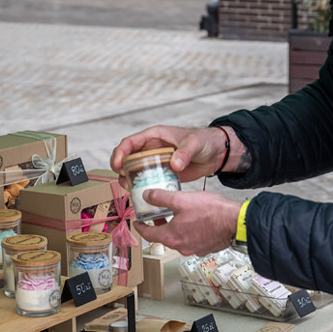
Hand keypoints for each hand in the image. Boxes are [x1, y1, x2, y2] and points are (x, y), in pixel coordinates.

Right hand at [110, 125, 229, 184]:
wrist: (216, 153)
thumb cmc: (204, 141)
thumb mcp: (194, 144)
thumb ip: (185, 153)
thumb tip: (175, 164)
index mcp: (155, 136)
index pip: (130, 142)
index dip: (120, 152)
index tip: (117, 164)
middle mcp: (152, 148)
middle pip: (128, 157)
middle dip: (120, 168)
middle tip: (122, 180)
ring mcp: (156, 161)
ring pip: (135, 170)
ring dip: (128, 178)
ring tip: (128, 188)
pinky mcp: (163, 173)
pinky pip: (148, 179)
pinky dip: (142, 186)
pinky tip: (140, 195)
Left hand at [133, 190, 239, 256]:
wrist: (236, 221)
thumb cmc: (211, 212)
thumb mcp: (181, 199)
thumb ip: (161, 198)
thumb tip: (147, 195)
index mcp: (172, 237)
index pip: (149, 235)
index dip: (140, 227)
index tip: (137, 223)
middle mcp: (182, 247)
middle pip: (164, 237)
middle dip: (158, 226)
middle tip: (156, 215)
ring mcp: (195, 249)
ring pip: (178, 238)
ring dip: (174, 228)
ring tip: (177, 215)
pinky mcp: (206, 247)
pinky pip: (192, 240)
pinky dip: (188, 231)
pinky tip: (194, 220)